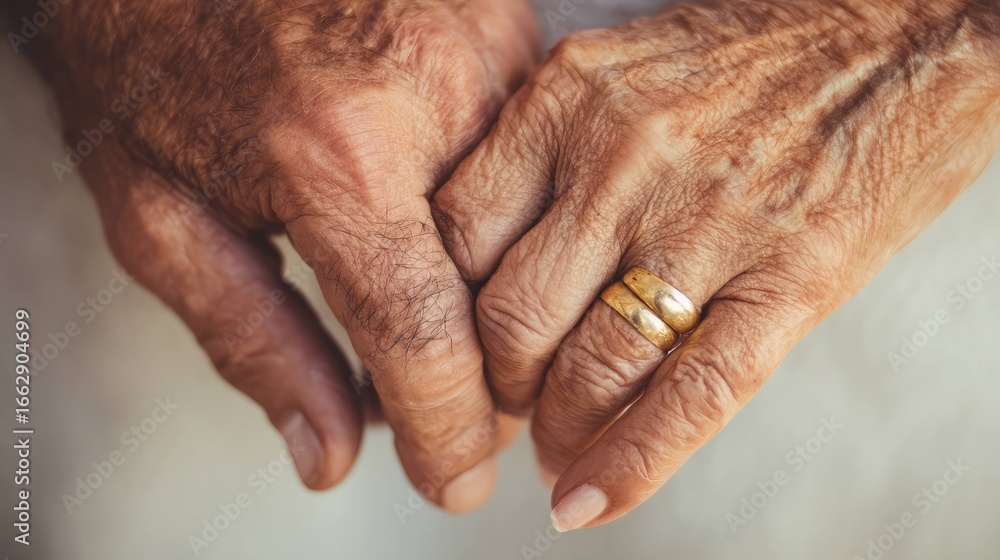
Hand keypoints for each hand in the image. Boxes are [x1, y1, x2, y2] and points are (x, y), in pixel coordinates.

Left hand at [34, 0, 536, 510]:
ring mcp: (483, 47)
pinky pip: (529, 154)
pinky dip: (499, 205)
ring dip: (492, 282)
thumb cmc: (147, 58)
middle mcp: (432, 91)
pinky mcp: (504, 22)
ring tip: (436, 298)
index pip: (425, 334)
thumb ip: (254, 342)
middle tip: (441, 394)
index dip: (446, 427)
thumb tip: (331, 448)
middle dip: (481, 368)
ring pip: (526, 222)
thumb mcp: (162, 216)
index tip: (453, 473)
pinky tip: (445, 207)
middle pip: (498, 288)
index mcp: (335, 152)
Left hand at [434, 0, 999, 526]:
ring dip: (557, 431)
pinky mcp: (789, 277)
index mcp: (571, 97)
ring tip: (558, 448)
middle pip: (510, 316)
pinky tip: (593, 501)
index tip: (453, 344)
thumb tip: (495, 259)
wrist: (908, 35)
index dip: (445, 312)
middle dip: (496, 385)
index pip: (458, 235)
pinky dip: (632, 464)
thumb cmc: (758, 52)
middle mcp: (623, 158)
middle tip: (506, 404)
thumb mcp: (623, 68)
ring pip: (589, 368)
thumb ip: (550, 152)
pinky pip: (692, 396)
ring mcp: (707, 221)